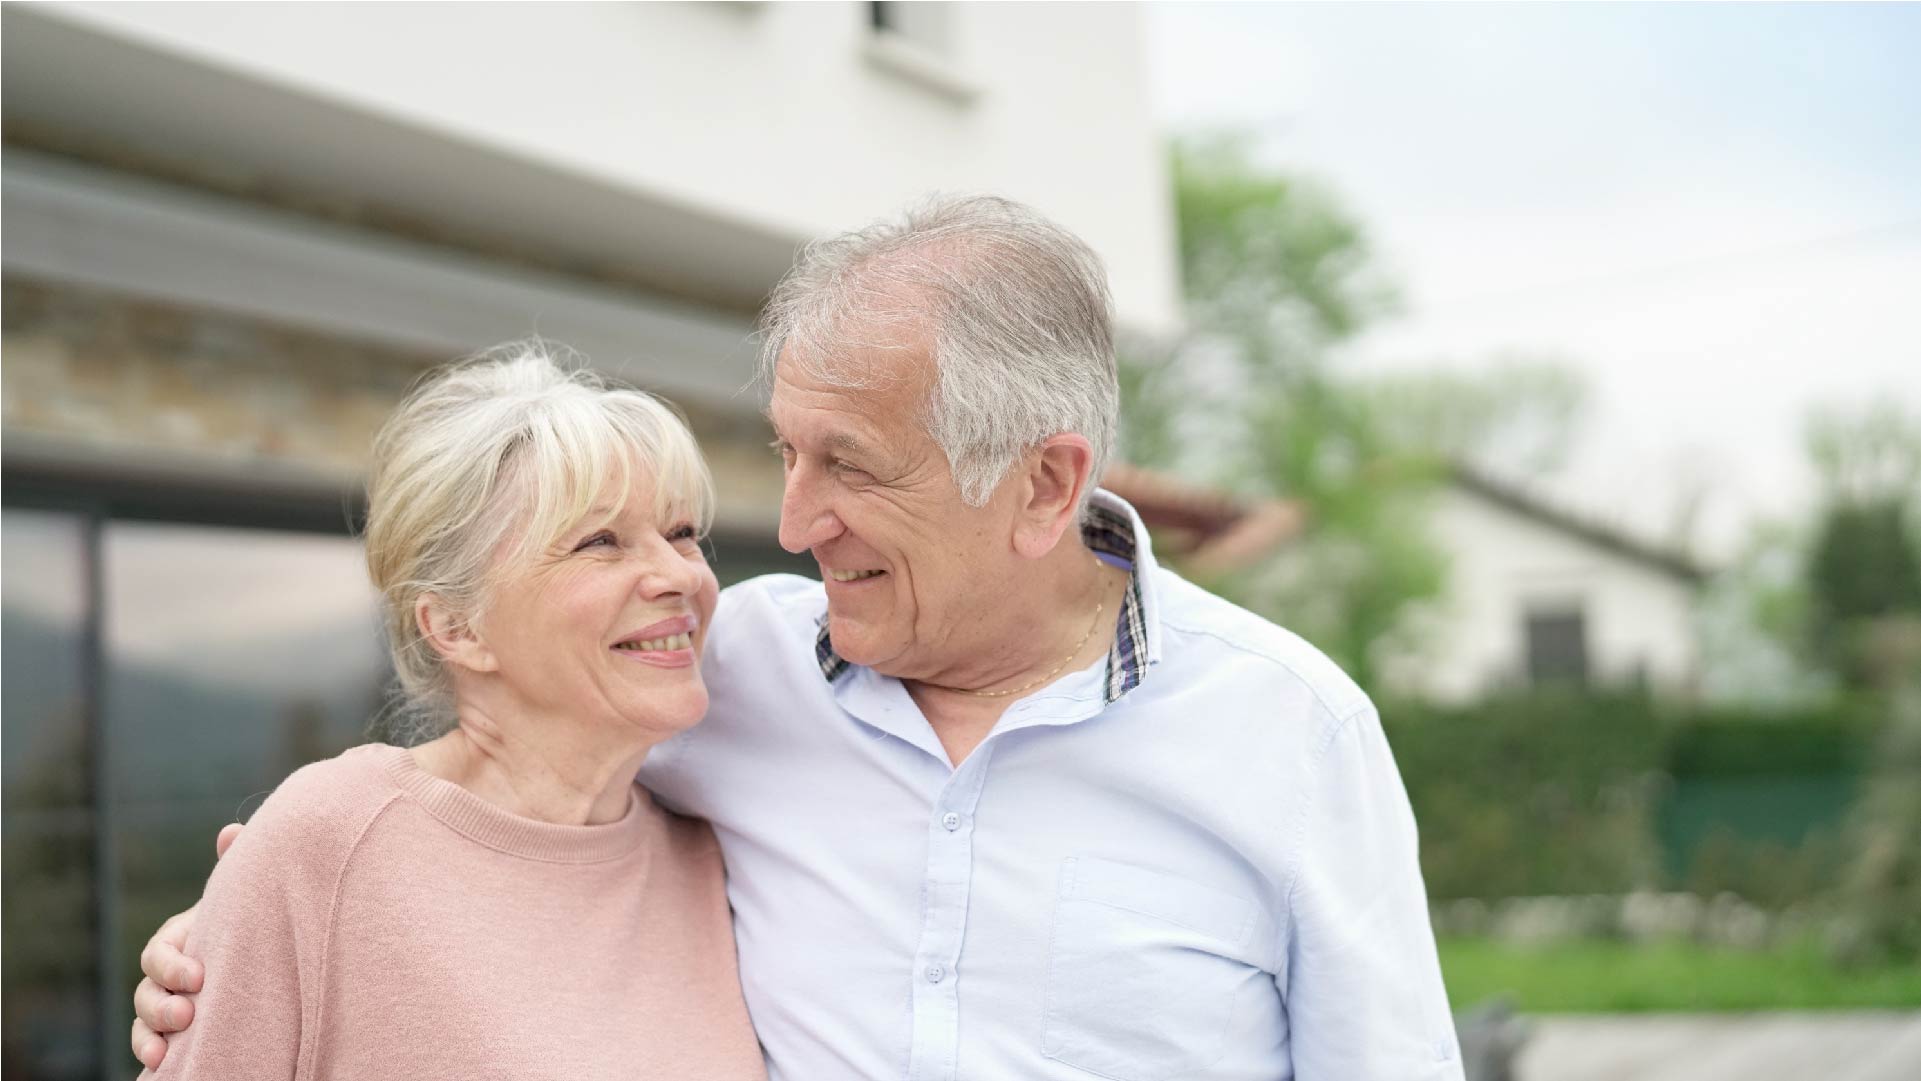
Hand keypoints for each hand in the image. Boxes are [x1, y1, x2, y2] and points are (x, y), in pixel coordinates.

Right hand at [130, 823, 241, 1069]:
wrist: (281, 962)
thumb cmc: (259, 923)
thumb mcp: (251, 899)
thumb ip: (239, 868)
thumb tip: (232, 831)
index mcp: (182, 941)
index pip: (160, 953)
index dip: (172, 965)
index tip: (198, 977)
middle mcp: (170, 976)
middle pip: (146, 992)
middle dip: (160, 1005)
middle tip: (187, 1015)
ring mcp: (172, 1005)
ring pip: (144, 1022)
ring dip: (149, 1036)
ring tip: (166, 1050)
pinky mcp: (181, 1034)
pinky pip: (154, 1048)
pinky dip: (151, 1056)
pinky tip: (162, 1066)